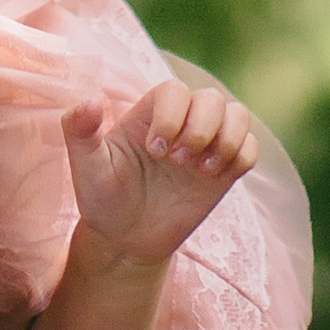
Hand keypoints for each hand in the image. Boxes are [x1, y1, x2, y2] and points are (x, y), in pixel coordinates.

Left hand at [62, 80, 256, 266]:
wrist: (126, 238)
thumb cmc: (102, 197)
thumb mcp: (86, 166)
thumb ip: (80, 131)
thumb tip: (90, 100)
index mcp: (149, 114)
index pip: (174, 90)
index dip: (172, 116)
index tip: (155, 150)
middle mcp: (181, 123)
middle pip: (212, 98)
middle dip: (201, 128)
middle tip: (176, 162)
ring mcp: (206, 145)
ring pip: (238, 115)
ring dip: (227, 139)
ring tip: (201, 169)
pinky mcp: (224, 170)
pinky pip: (250, 149)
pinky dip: (240, 158)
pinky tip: (213, 178)